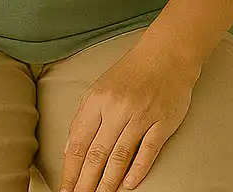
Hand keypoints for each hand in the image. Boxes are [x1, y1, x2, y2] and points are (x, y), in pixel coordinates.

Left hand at [59, 35, 201, 191]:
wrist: (167, 55)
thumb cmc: (130, 73)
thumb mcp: (99, 88)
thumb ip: (85, 117)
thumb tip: (71, 149)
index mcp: (97, 100)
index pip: (78, 142)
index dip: (70, 169)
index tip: (65, 188)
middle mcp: (116, 109)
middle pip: (96, 154)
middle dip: (85, 182)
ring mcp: (141, 116)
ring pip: (120, 156)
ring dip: (107, 182)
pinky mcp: (163, 123)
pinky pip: (147, 151)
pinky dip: (136, 170)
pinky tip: (127, 185)